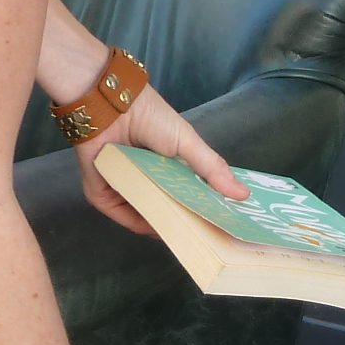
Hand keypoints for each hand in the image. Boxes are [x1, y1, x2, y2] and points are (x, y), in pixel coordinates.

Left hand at [74, 85, 249, 235]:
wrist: (111, 104)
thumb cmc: (150, 117)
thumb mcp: (188, 143)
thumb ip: (212, 170)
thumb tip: (243, 195)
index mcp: (163, 168)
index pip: (182, 196)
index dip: (198, 211)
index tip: (218, 226)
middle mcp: (143, 179)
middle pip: (162, 209)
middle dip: (180, 223)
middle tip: (202, 239)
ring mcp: (122, 188)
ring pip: (142, 215)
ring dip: (160, 225)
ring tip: (183, 236)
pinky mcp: (101, 193)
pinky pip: (119, 214)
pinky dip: (135, 222)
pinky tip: (155, 229)